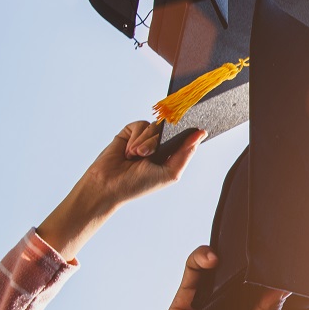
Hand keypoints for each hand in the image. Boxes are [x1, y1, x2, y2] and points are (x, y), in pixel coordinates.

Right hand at [37, 122, 204, 260]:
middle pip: (171, 129)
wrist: (108, 185)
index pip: (187, 138)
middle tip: (148, 154)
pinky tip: (128, 150)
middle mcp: (160, 145)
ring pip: (155, 126)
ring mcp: (145, 138)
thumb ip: (186, 154)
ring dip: (146, 141)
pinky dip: (135, 137)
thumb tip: (200, 134)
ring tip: (135, 155)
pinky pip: (140, 124)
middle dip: (161, 140)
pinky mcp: (131, 132)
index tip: (195, 128)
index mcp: (172, 156)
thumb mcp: (169, 173)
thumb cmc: (138, 184)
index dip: (190, 132)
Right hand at [77, 246, 283, 309]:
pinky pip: (193, 271)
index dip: (272, 270)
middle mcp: (231, 302)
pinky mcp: (185, 297)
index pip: (264, 284)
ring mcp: (208, 297)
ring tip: (238, 247)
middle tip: (263, 241)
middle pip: (242, 269)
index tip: (285, 255)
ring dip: (227, 251)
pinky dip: (201, 257)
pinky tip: (212, 256)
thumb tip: (284, 287)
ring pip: (218, 264)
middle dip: (251, 255)